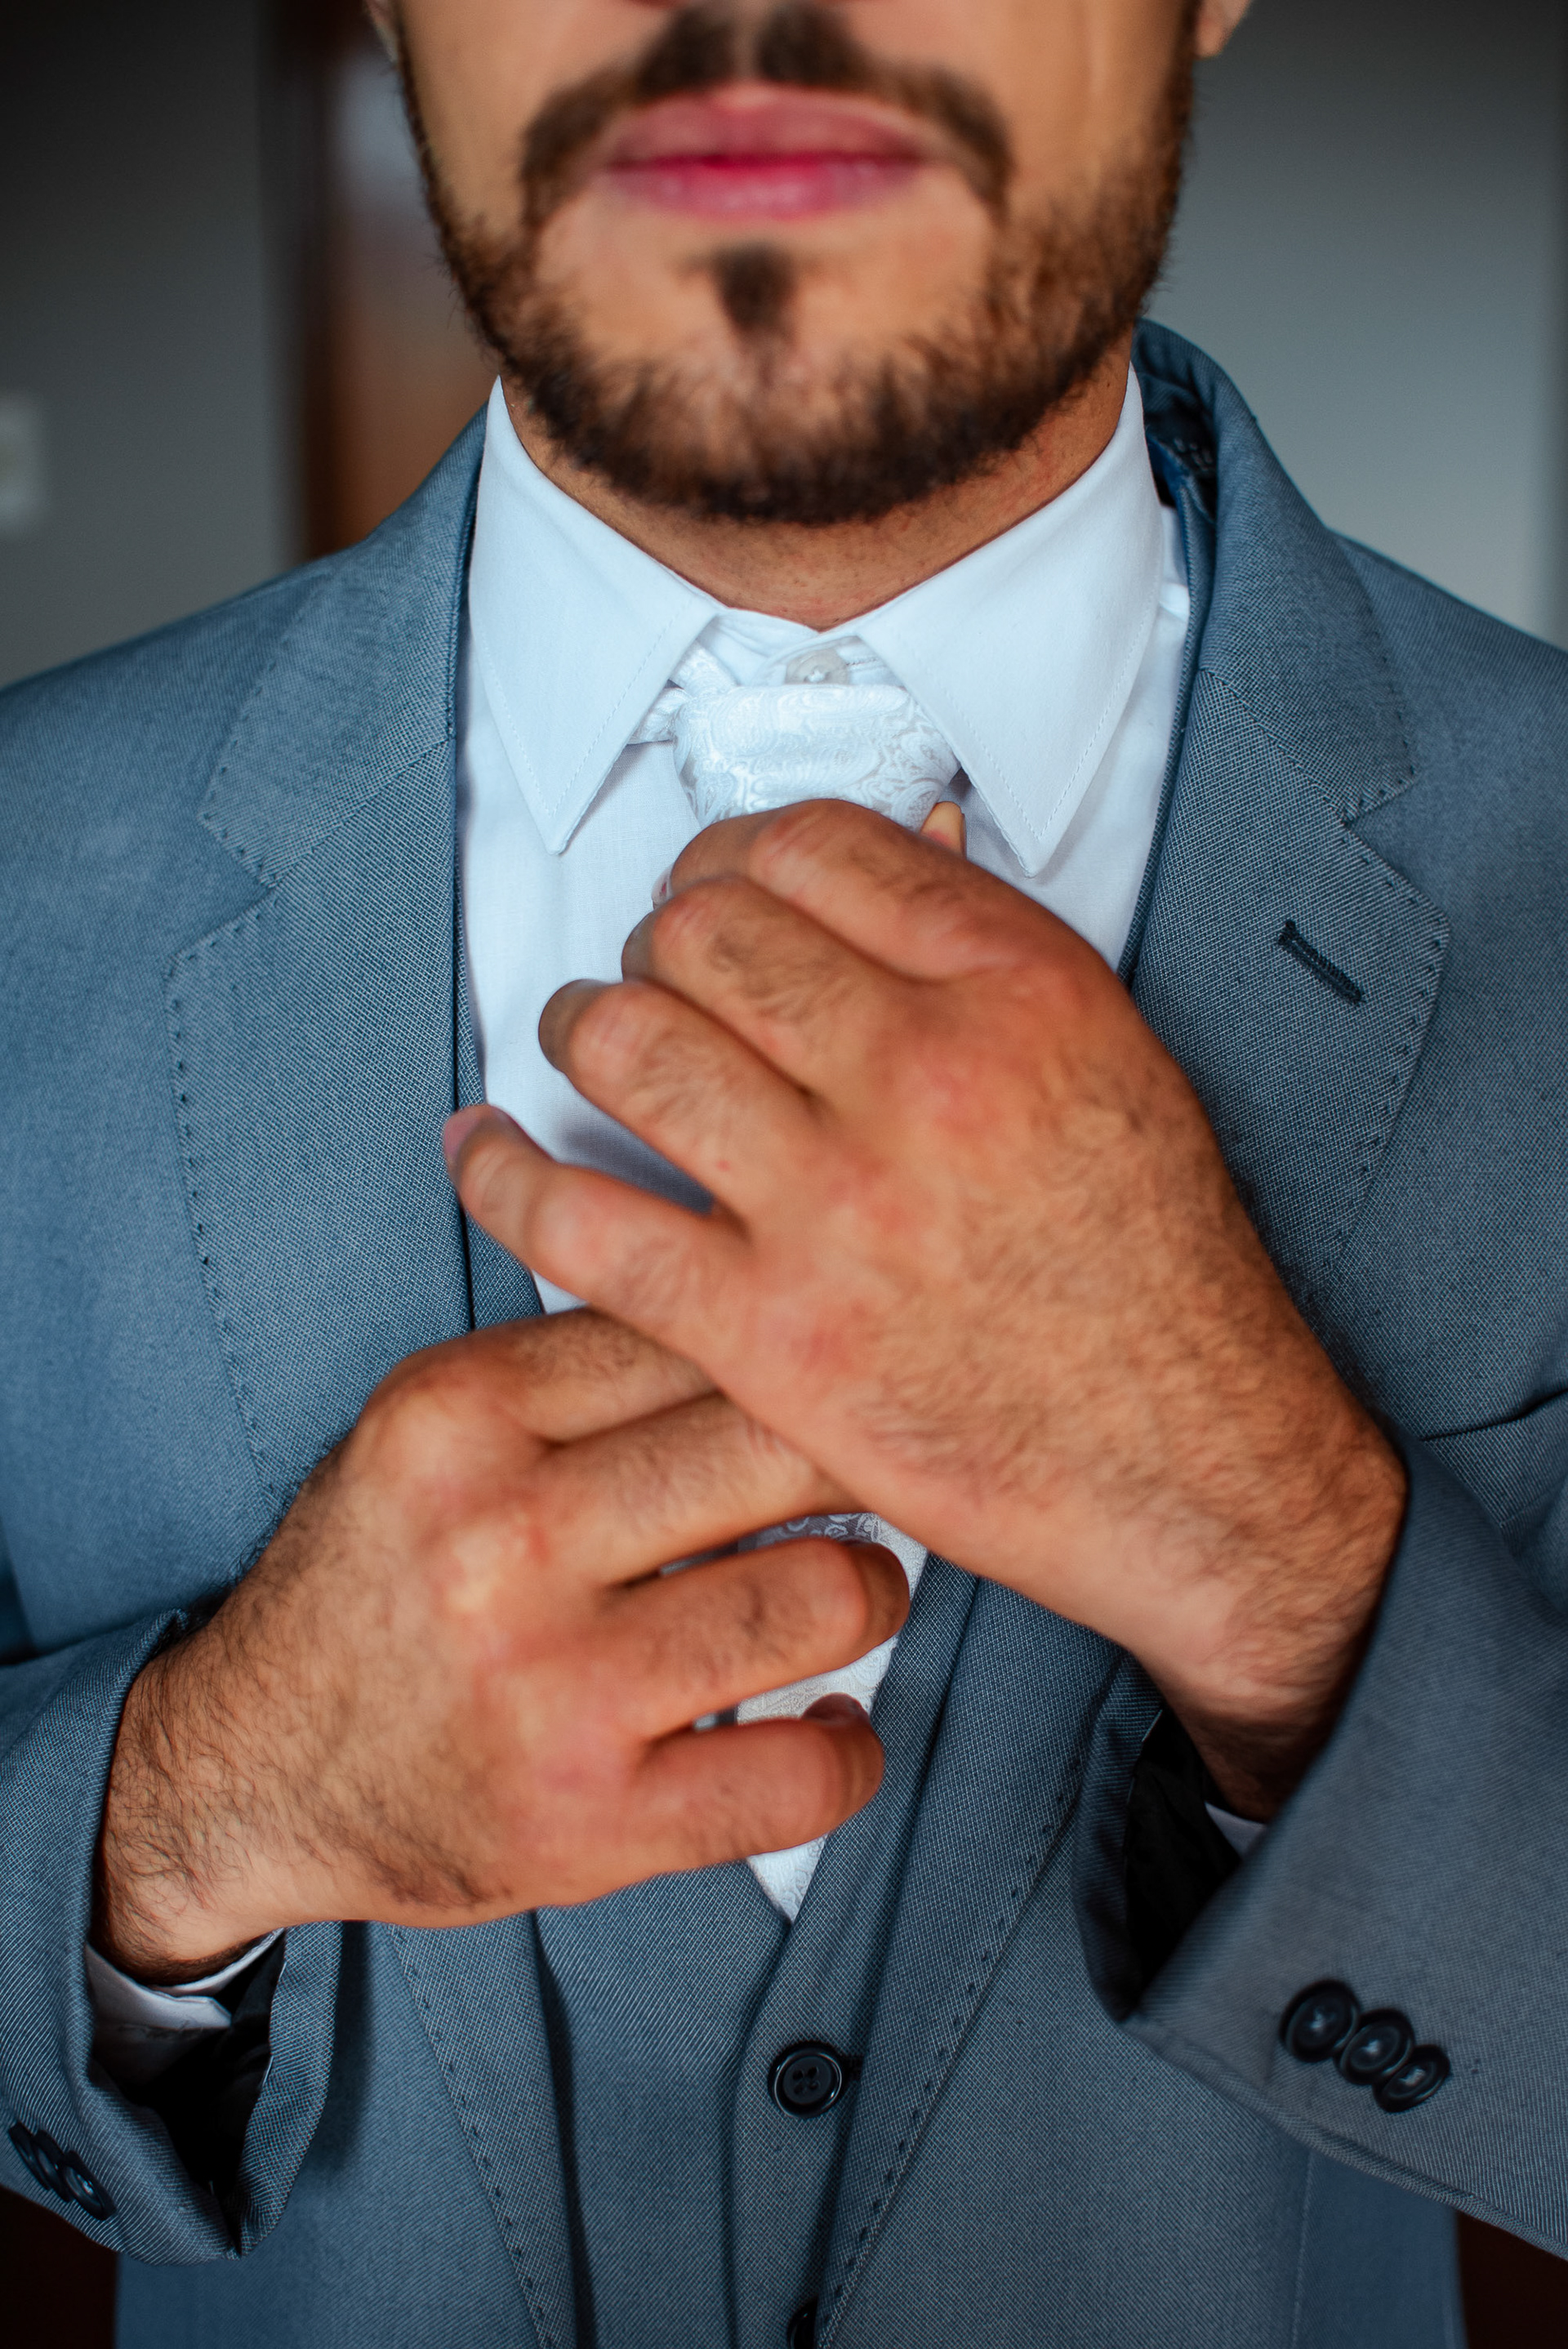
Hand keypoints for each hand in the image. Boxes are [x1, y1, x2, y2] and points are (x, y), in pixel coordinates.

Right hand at [95, 1310, 905, 1980]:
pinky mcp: (591, 1818)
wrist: (247, 1772)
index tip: (839, 1365)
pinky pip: (798, 1775)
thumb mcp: (429, 1430)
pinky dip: (848, 1752)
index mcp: (461, 1416)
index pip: (692, 1331)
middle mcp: (504, 1539)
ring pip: (818, 1596)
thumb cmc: (375, 1583)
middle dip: (860, 1452)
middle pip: (775, 1444)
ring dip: (873, 1590)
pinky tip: (830, 1724)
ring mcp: (553, 1687)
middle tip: (885, 1467)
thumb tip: (753, 1309)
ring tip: (857, 1590)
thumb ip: (569, 1365)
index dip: (793, 1349)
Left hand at [445, 802, 1406, 1815]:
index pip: (813, 845)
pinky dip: (504, 1172)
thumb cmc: (1154, 1274)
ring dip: (579, 1027)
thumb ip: (984, 956)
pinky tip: (483, 1148)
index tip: (715, 889)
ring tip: (587, 1043)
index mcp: (1020, 992)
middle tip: (658, 978)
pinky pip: (579, 1219)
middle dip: (658, 940)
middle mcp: (926, 1077)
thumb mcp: (1113, 1061)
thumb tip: (879, 857)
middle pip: (703, 931)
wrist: (1191, 1464)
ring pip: (628, 1045)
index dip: (732, 853)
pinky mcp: (768, 1333)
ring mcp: (838, 1207)